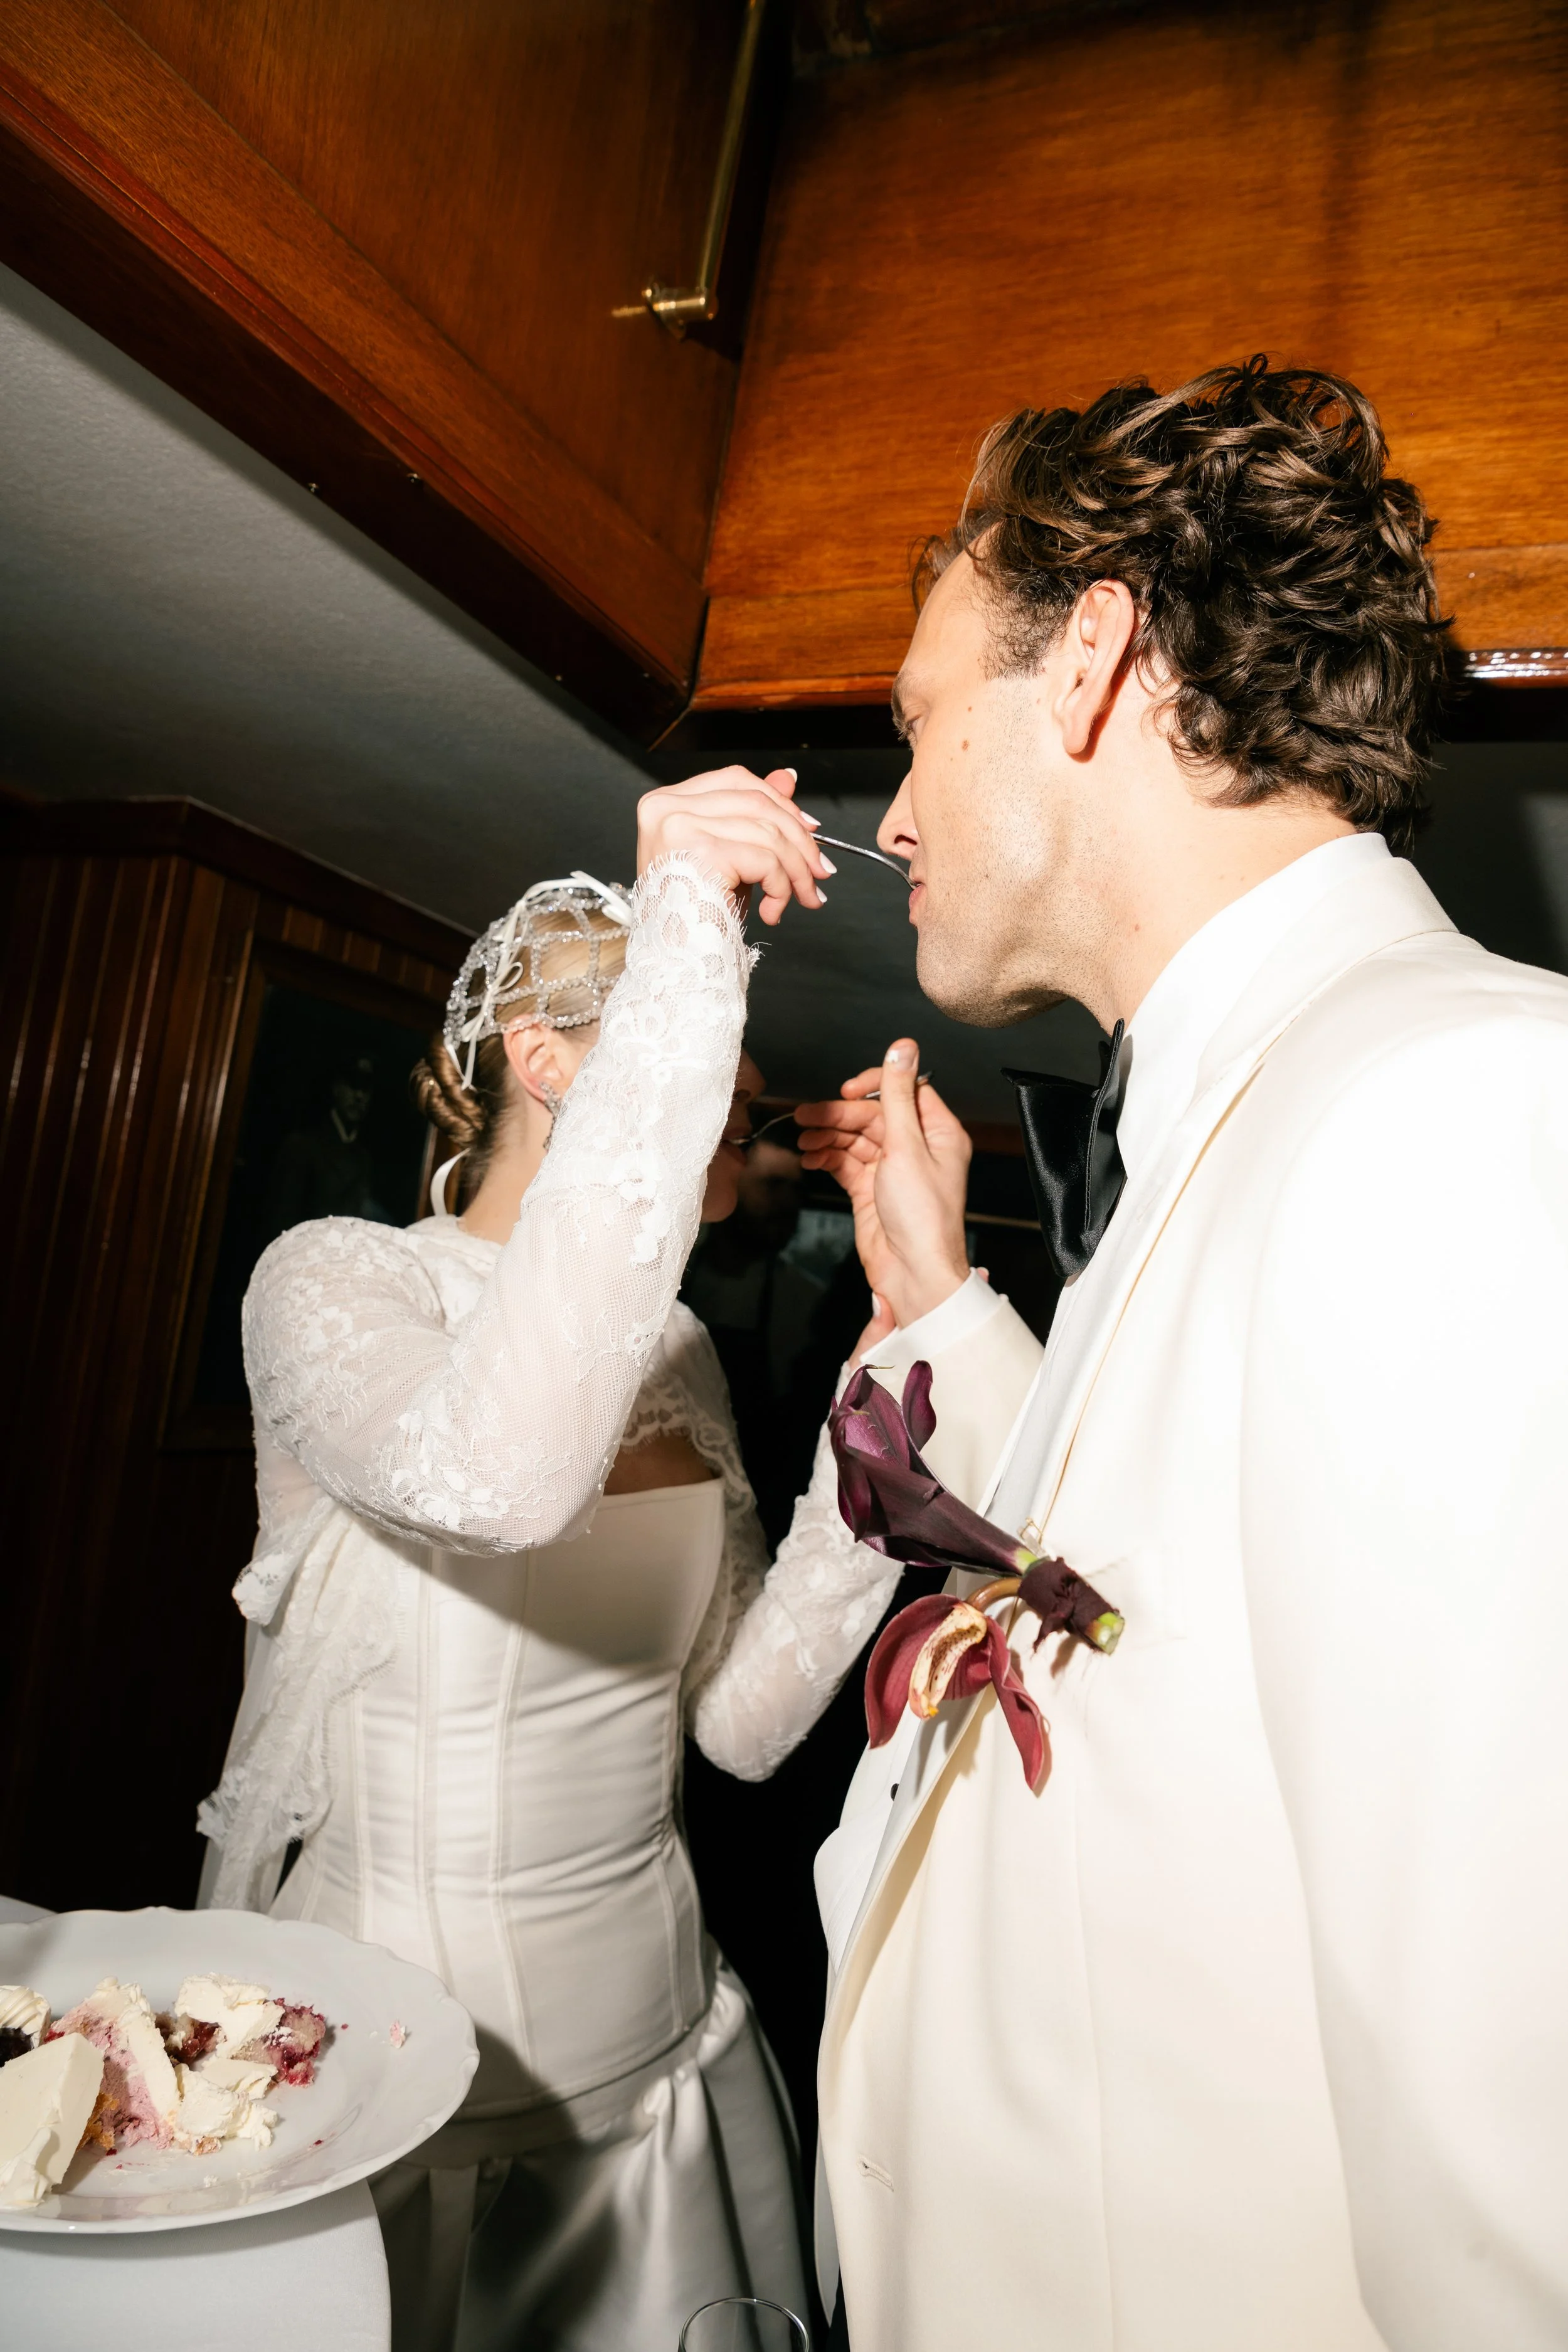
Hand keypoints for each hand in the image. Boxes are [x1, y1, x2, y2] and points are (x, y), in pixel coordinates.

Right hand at [636, 766, 830, 926]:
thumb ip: (753, 815)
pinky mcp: (700, 851)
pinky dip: (782, 886)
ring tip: (804, 897)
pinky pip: (765, 859)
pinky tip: (774, 911)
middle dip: (799, 840)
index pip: (735, 780)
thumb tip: (789, 778)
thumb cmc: (694, 916)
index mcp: (665, 804)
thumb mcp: (730, 856)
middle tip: (820, 871)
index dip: (778, 801)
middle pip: (756, 802)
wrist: (676, 963)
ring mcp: (679, 826)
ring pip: (767, 832)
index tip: (809, 828)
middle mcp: (666, 809)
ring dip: (797, 869)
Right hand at [796, 1038, 972, 1326]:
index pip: (904, 1091)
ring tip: (804, 1139)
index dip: (873, 1086)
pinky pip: (846, 1163)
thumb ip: (898, 1095)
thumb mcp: (907, 1146)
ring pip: (856, 1139)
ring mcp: (894, 1170)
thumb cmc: (922, 1217)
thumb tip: (903, 1047)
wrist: (913, 1272)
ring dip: (828, 1136)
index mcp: (938, 1133)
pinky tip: (810, 1156)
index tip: (846, 1090)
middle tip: (806, 1117)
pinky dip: (828, 1157)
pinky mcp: (872, 1190)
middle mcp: (918, 1148)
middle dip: (839, 1116)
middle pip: (873, 1116)